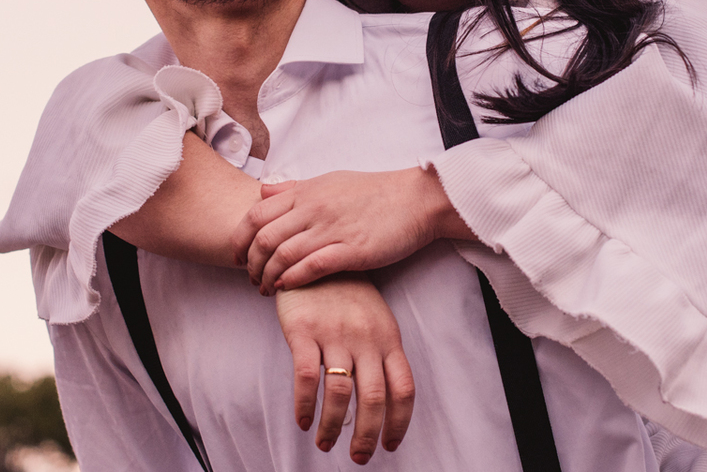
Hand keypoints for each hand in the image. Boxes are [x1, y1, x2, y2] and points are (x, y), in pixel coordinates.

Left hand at [232, 167, 473, 293]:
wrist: (416, 199)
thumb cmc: (374, 191)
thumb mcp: (330, 180)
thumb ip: (295, 188)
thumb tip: (263, 191)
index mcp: (307, 192)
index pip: (256, 214)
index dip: (239, 239)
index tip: (236, 257)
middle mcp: (314, 208)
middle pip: (264, 238)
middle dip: (250, 263)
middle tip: (249, 279)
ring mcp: (332, 229)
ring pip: (283, 254)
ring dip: (267, 276)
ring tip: (264, 289)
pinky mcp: (352, 250)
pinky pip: (312, 266)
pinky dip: (293, 279)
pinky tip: (286, 288)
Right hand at [275, 274, 414, 463]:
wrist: (313, 256)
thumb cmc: (346, 292)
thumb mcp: (375, 317)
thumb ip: (381, 352)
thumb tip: (384, 400)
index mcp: (388, 337)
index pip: (403, 388)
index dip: (399, 422)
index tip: (390, 445)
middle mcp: (366, 338)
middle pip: (374, 398)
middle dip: (366, 435)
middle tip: (358, 457)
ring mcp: (335, 333)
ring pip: (340, 393)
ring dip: (333, 426)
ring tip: (325, 443)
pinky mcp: (304, 331)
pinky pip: (307, 377)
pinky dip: (305, 405)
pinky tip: (302, 420)